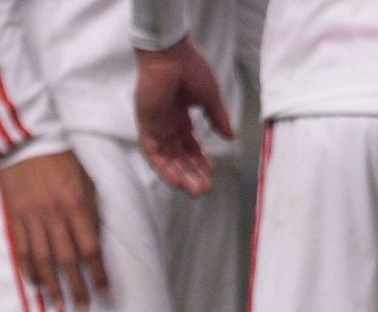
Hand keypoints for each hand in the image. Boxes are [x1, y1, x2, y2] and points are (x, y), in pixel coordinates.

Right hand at [0, 151, 106, 311]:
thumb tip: (95, 244)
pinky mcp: (16, 217)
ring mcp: (33, 218)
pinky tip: (36, 284)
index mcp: (77, 205)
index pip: (90, 249)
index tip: (104, 292)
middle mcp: (55, 215)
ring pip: (43, 260)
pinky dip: (29, 269)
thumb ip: (92, 212)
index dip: (98, 274)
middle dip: (77, 287)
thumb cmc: (63, 160)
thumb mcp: (87, 181)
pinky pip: (22, 249)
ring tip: (58, 304)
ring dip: (52, 285)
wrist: (28, 141)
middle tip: (83, 308)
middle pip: (68, 260)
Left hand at [134, 39, 232, 196]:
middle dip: (193, 173)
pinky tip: (178, 181)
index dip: (200, 160)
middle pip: (179, 156)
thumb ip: (218, 118)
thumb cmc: (190, 68)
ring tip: (196, 190)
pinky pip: (154, 154)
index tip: (212, 172)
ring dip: (181, 176)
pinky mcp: (146, 127)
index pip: (190, 145)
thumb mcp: (210, 97)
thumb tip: (231, 137)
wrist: (171, 54)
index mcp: (180, 117)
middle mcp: (167, 125)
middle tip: (205, 189)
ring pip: (168, 159)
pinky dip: (164, 169)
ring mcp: (156, 127)